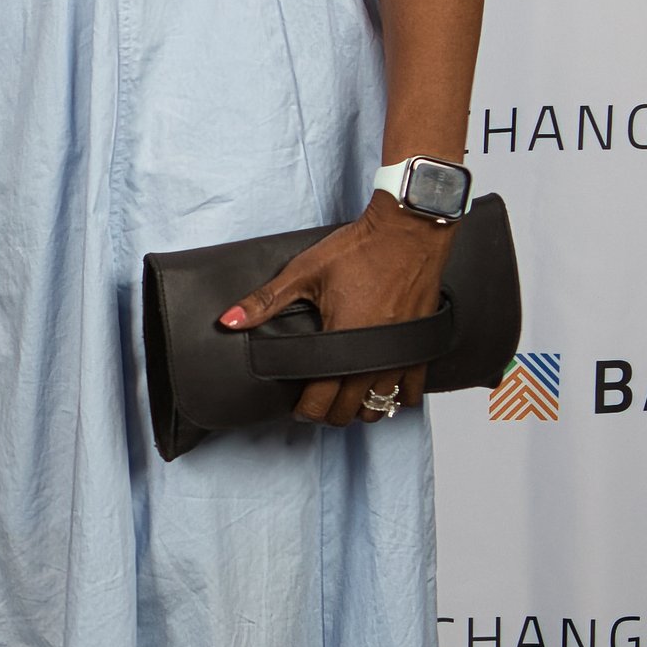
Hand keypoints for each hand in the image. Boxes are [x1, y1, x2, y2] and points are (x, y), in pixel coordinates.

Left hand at [217, 199, 454, 425]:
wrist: (406, 234)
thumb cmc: (357, 250)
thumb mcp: (304, 272)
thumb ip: (265, 301)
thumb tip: (227, 320)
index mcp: (342, 341)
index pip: (321, 400)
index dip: (305, 410)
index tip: (296, 406)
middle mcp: (373, 357)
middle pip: (348, 411)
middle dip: (328, 412)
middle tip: (314, 400)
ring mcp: (399, 356)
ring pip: (378, 407)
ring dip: (358, 408)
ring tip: (341, 395)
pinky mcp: (419, 350)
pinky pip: (409, 394)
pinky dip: (393, 398)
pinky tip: (377, 386)